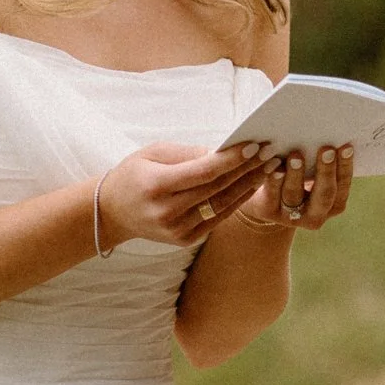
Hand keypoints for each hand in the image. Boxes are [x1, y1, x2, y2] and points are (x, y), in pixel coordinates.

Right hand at [100, 142, 272, 246]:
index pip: (203, 172)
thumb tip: (223, 150)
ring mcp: (177, 229)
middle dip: (247, 169)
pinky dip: (237, 201)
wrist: (113, 212)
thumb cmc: (134, 174)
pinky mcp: (185, 239)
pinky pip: (218, 218)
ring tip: (270, 167)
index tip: (254, 145)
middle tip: (271, 152)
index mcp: (157, 185)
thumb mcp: (153, 153)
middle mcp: (167, 211)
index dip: (230, 160)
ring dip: (249, 185)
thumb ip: (188, 153)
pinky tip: (253, 185)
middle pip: (217, 188)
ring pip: (221, 205)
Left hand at [238, 146, 354, 232]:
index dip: (345, 167)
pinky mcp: (269, 211)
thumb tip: (331, 132)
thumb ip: (322, 161)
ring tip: (296, 155)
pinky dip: (274, 178)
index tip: (346, 146)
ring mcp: (291, 216)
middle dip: (326, 171)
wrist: (267, 203)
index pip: (342, 186)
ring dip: (296, 174)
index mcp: (333, 205)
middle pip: (324, 194)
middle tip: (326, 149)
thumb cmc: (298, 178)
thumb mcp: (314, 175)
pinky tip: (274, 164)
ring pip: (294, 194)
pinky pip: (271, 193)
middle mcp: (315, 215)